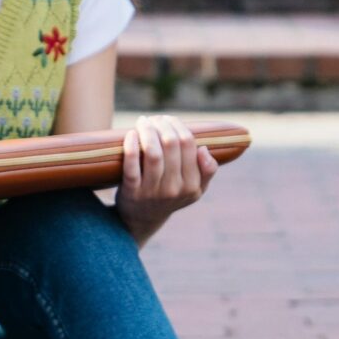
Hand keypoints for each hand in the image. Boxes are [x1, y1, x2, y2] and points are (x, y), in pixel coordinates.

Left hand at [114, 115, 218, 241]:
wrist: (142, 219)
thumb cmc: (171, 196)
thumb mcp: (195, 190)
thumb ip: (207, 171)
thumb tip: (204, 149)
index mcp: (192, 185)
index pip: (189, 144)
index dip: (178, 126)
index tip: (168, 120)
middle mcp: (174, 189)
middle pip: (171, 144)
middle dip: (162, 124)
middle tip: (154, 119)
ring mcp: (152, 191)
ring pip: (152, 153)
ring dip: (147, 131)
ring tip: (143, 122)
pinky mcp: (132, 192)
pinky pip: (131, 166)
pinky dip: (131, 146)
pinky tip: (130, 134)